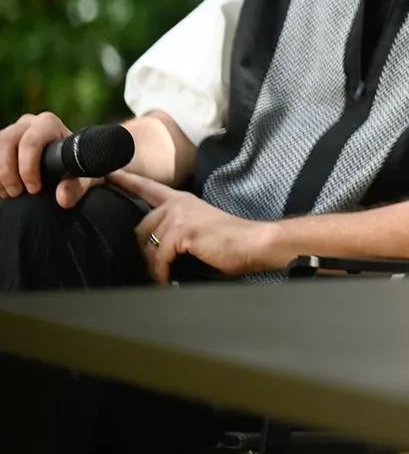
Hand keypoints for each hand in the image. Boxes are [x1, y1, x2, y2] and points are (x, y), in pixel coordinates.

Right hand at [0, 111, 98, 207]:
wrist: (67, 164)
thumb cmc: (74, 167)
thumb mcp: (81, 178)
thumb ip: (76, 187)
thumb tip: (63, 198)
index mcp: (48, 124)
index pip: (31, 142)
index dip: (28, 168)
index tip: (34, 190)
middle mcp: (28, 123)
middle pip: (7, 141)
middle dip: (8, 172)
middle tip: (18, 192)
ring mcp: (11, 130)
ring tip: (10, 192)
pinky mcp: (0, 143)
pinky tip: (3, 188)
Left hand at [110, 170, 278, 283]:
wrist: (254, 243)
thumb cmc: (229, 243)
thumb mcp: (197, 229)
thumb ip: (175, 231)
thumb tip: (153, 251)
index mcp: (182, 200)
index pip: (148, 188)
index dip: (127, 180)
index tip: (109, 173)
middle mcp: (178, 204)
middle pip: (140, 227)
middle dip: (145, 252)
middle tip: (158, 268)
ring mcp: (180, 216)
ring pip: (148, 246)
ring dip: (154, 267)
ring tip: (165, 277)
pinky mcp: (183, 232)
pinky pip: (159, 257)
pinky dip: (161, 273)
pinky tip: (168, 280)